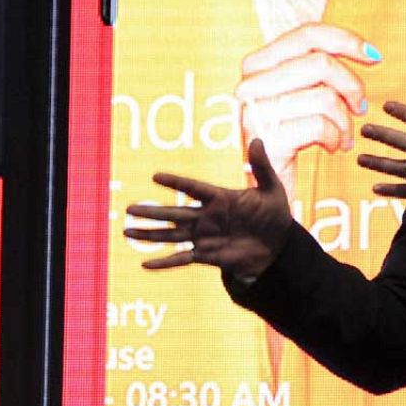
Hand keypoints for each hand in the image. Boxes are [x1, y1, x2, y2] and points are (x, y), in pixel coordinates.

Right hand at [123, 138, 293, 277]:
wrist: (278, 246)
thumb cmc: (274, 214)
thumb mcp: (271, 189)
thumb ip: (261, 166)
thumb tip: (258, 140)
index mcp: (220, 197)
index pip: (193, 188)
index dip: (176, 182)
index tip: (156, 176)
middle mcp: (207, 216)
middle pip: (174, 213)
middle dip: (152, 212)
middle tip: (129, 208)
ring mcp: (205, 236)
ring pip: (172, 235)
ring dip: (150, 234)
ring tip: (127, 232)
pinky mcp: (207, 256)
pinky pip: (182, 259)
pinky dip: (164, 262)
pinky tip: (145, 264)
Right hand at [235, 23, 379, 192]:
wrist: (267, 192)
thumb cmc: (291, 136)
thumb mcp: (301, 95)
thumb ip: (320, 68)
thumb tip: (368, 50)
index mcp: (257, 65)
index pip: (306, 35)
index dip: (346, 40)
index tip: (374, 56)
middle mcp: (249, 84)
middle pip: (320, 63)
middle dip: (351, 86)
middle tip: (360, 107)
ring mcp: (254, 111)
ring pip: (325, 96)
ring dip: (345, 120)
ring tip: (345, 135)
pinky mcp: (267, 139)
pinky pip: (320, 126)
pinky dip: (336, 138)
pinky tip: (332, 146)